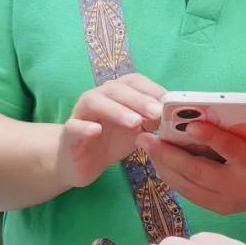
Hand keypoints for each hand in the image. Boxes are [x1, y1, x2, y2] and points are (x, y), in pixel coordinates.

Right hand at [55, 74, 164, 190]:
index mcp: (117, 94)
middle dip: (139, 100)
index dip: (152, 89)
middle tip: (157, 113)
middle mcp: (98, 97)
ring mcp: (81, 114)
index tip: (169, 102)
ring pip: (94, 102)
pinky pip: (73, 126)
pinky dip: (84, 126)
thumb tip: (176, 115)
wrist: (81, 162)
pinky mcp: (69, 134)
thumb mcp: (138, 131)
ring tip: (135, 123)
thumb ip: (153, 121)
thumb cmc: (112, 141)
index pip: (134, 82)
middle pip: (117, 89)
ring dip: (116, 110)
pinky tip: (95, 131)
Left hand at [142, 114, 245, 216]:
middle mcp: (238, 187)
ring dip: (163, 166)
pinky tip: (158, 162)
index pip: (229, 150)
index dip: (209, 136)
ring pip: (188, 185)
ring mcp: (226, 202)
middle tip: (146, 137)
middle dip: (168, 154)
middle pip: (198, 171)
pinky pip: (189, 193)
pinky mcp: (219, 208)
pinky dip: (172, 178)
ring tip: (146, 147)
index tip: (189, 124)